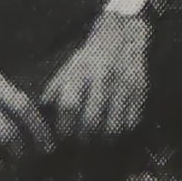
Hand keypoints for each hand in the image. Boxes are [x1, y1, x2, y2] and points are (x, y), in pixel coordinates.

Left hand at [41, 15, 152, 142]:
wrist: (122, 36)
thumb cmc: (89, 59)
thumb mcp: (67, 70)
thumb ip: (54, 93)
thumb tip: (42, 120)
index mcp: (80, 72)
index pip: (69, 106)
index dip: (64, 127)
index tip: (62, 137)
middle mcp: (102, 78)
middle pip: (92, 121)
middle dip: (84, 139)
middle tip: (81, 144)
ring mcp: (123, 84)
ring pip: (114, 126)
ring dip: (104, 140)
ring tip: (98, 141)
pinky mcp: (139, 89)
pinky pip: (132, 121)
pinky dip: (122, 131)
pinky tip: (115, 129)